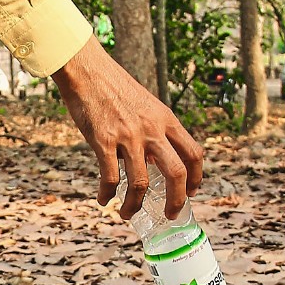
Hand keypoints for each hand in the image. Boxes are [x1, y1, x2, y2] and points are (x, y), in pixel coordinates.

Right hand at [51, 35, 203, 218]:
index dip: (196, 177)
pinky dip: (107, 193)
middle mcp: (152, 129)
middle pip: (176, 173)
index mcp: (166, 119)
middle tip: (170, 214)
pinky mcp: (104, 141)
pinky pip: (110, 177)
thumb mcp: (145, 105)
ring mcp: (129, 136)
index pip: (193, 153)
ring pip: (140, 183)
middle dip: (176, 201)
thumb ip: (154, 131)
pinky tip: (104, 198)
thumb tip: (152, 161)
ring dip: (134, 205)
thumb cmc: (113, 87)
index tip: (191, 192)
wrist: (87, 70)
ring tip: (127, 213)